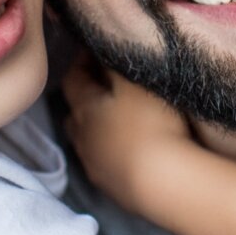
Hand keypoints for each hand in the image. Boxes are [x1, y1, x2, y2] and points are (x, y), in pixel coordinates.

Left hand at [62, 58, 195, 212]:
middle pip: (74, 112)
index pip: (72, 78)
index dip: (81, 62)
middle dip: (85, 97)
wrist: (162, 182)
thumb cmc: (150, 123)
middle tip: (105, 87)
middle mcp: (81, 137)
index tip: (95, 51)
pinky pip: (103, 163)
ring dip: (96, 128)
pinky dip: (110, 152)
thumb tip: (100, 45)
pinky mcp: (111, 189)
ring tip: (117, 120)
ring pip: (87, 141)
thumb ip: (115, 62)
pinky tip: (127, 151)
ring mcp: (94, 166)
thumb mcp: (135, 82)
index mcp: (84, 107)